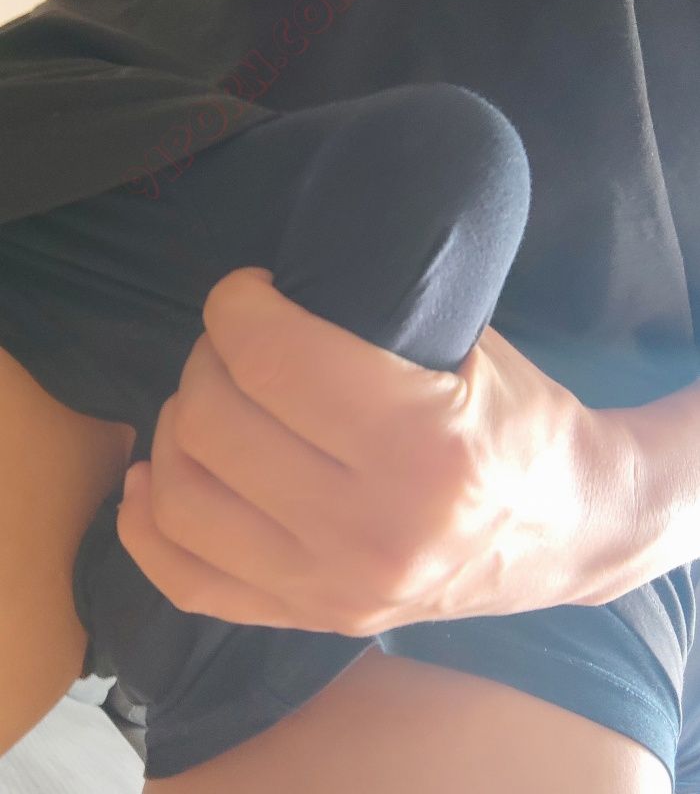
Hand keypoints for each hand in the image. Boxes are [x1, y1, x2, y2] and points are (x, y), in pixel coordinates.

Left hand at [116, 267, 637, 635]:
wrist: (566, 534)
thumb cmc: (521, 425)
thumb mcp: (474, 351)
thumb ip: (374, 319)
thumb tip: (272, 290)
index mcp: (424, 450)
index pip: (277, 360)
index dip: (238, 306)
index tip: (248, 291)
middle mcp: (372, 532)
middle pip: (217, 423)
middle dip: (208, 357)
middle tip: (236, 340)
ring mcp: (334, 590)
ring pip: (184, 498)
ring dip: (177, 425)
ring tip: (209, 396)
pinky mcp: (311, 619)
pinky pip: (187, 581)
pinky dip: (148, 521)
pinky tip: (155, 473)